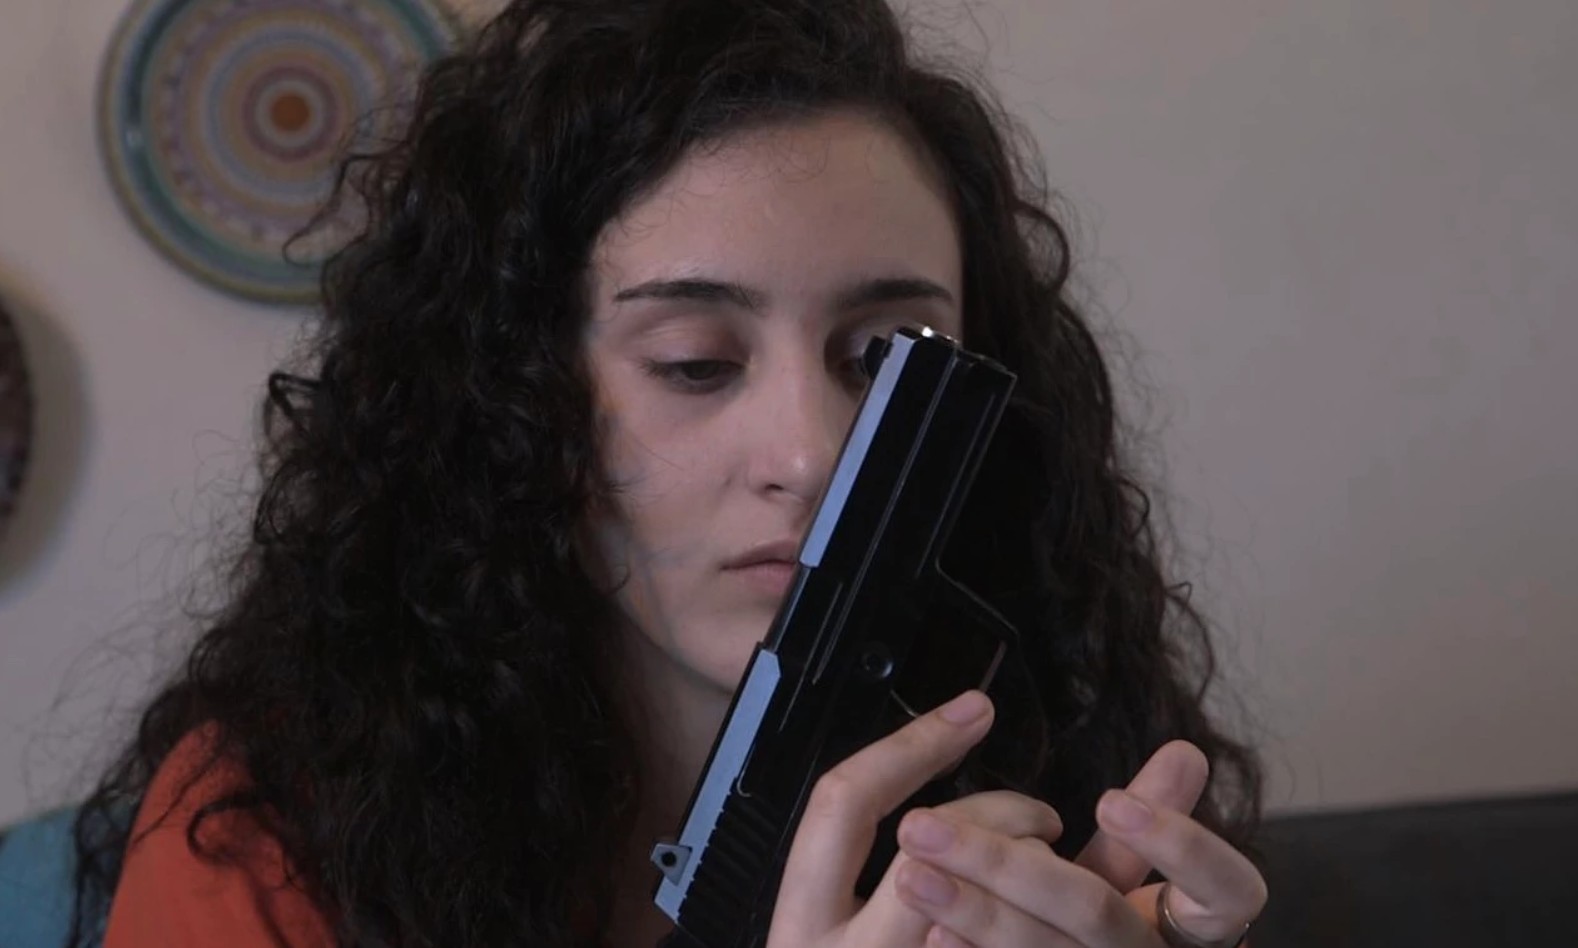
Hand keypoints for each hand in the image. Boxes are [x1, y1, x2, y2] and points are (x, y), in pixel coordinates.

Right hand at [766, 689, 1023, 947]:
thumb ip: (854, 870)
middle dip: (992, 814)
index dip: (910, 745)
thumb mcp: (826, 925)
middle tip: (1036, 813)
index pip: (843, 802)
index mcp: (804, 920)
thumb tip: (922, 780)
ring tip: (1046, 863)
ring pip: (976, 902)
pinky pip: (1001, 940)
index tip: (968, 713)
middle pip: (923, 849)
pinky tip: (1045, 913)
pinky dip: (1036, 917)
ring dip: (1027, 870)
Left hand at [890, 738, 1266, 946]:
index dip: (1179, 844)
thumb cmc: (1104, 944)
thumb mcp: (1131, 898)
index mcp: (1196, 936)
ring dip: (973, 911)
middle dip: (1009, 864)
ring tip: (909, 870)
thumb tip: (1184, 750)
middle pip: (1097, 915)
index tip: (1111, 800)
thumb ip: (1151, 828)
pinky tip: (926, 933)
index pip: (1228, 892)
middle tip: (923, 824)